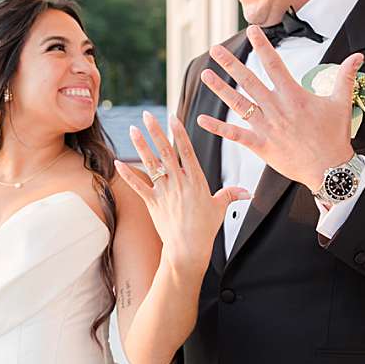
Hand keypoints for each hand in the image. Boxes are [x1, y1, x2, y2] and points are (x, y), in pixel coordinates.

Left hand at [116, 111, 248, 271]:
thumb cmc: (205, 229)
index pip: (186, 150)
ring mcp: (164, 191)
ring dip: (141, 146)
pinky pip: (138, 185)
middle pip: (166, 151)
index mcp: (196, 180)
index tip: (172, 118)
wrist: (188, 247)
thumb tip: (247, 192)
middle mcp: (179, 182)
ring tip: (134, 129)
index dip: (179, 133)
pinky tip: (117, 162)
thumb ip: (230, 195)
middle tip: (147, 115)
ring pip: (151, 164)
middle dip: (156, 131)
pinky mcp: (152, 202)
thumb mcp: (220, 208)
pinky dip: (127, 174)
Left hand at [196, 27, 362, 192]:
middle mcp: (276, 108)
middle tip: (214, 49)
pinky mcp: (260, 145)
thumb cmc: (335, 135)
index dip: (262, 46)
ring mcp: (266, 127)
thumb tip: (358, 56)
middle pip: (249, 81)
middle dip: (231, 64)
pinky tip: (200, 119)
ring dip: (220, 89)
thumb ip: (345, 77)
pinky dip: (217, 128)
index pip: (274, 64)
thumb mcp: (341, 103)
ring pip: (238, 104)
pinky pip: (235, 135)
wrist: (329, 168)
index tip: (252, 30)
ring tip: (205, 75)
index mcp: (294, 95)